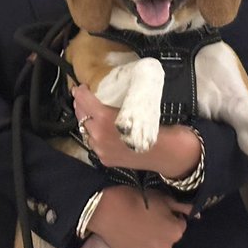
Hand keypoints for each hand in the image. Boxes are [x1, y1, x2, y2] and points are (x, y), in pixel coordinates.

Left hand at [73, 86, 200, 177]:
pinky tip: (102, 131)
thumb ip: (117, 100)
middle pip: (81, 116)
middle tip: (82, 97)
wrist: (166, 151)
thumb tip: (108, 90)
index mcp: (104, 118)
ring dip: (87, 122)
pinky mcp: (105, 159)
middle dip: (80, 105)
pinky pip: (94, 145)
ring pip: (85, 131)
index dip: (80, 92)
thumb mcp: (136, 106)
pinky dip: (95, 136)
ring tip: (91, 114)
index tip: (81, 87)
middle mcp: (98, 135)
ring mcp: (101, 149)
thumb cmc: (155, 125)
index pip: (84, 101)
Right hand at [86, 188, 192, 247]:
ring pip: (156, 245)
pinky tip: (131, 234)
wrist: (107, 210)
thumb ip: (181, 207)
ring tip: (137, 225)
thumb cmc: (136, 200)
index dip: (171, 215)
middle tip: (147, 216)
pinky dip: (141, 246)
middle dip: (163, 228)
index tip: (158, 209)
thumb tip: (195, 212)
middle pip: (169, 236)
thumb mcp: (162, 198)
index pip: (180, 223)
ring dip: (152, 238)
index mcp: (176, 232)